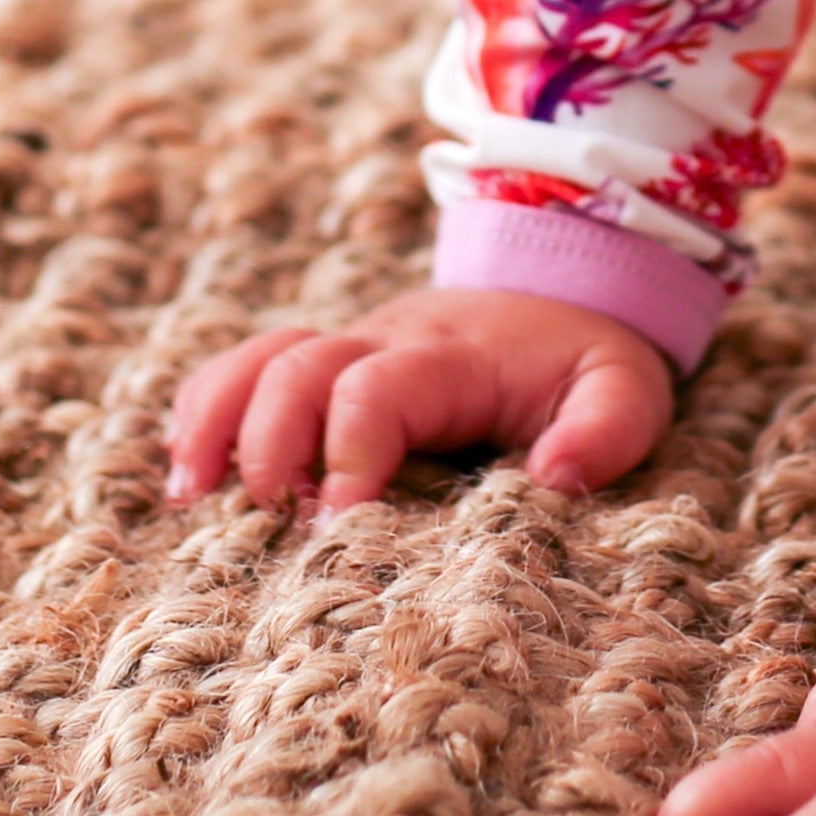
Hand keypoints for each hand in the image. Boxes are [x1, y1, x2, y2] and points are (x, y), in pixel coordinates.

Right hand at [165, 284, 673, 510]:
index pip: (379, 385)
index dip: (349, 447)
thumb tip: (557, 477)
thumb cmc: (584, 363)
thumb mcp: (626, 389)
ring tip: (191, 491)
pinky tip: (189, 469)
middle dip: (271, 440)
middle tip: (271, 516)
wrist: (566, 293)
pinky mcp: (323, 367)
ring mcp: (347, 349)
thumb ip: (607, 429)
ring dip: (218, 419)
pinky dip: (206, 407)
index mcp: (452, 355)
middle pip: (299, 365)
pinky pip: (245, 366)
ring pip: (259, 356)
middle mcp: (386, 342)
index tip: (341, 522)